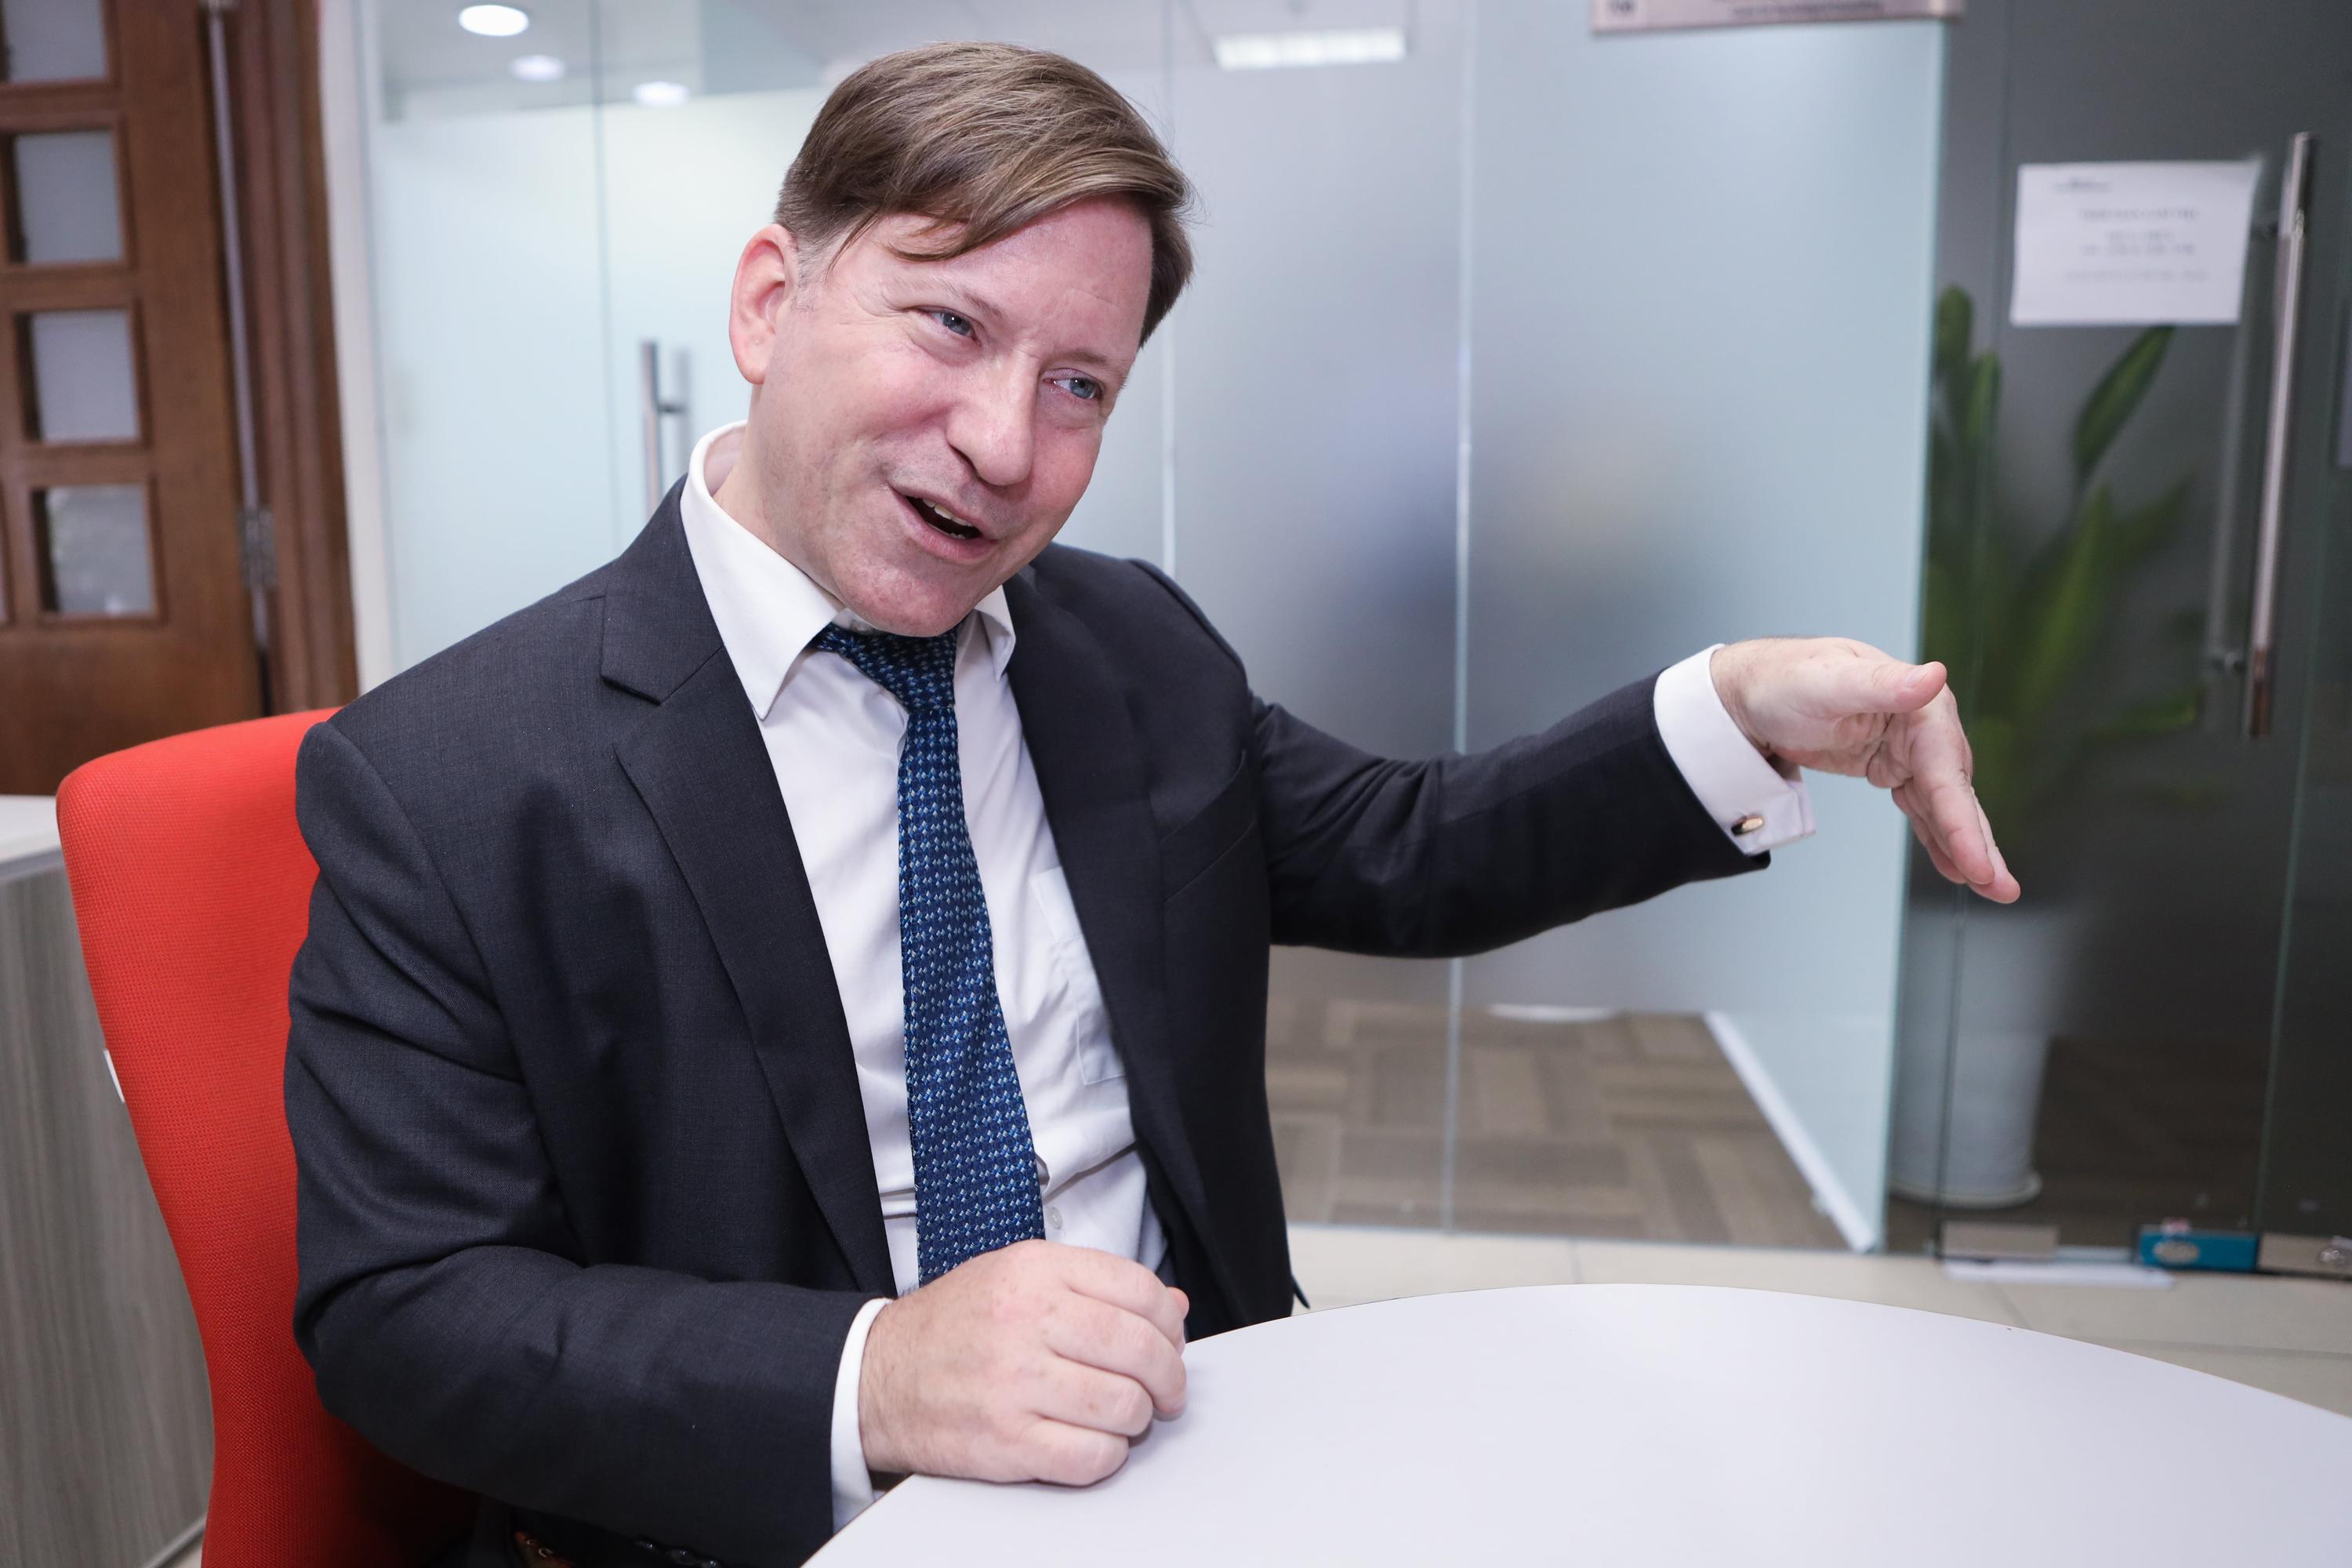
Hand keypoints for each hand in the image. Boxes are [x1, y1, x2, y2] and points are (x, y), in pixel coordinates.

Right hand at [858, 1239, 1188, 1486]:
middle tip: (1165, 1390)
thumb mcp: (1018, 1277)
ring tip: (1122, 1416)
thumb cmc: (952, 1326)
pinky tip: (1092, 1442)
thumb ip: (1096, 1286)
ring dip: (1137, 1418)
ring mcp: (1016, 1383)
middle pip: (1140, 1350)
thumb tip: (1174, 1306)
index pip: (1139, 1290)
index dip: (1169, 1323)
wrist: (877, 1376)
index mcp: (1034, 1270)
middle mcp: (1027, 1320)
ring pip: (1125, 1407)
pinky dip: (1106, 1456)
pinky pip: (1092, 1457)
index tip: (1170, 1341)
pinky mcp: (1007, 1441)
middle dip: (1168, 1377)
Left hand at [1710, 636, 2019, 903]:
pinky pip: (1922, 808)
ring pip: (1945, 807)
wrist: (1753, 691)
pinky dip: (1938, 837)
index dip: (1963, 822)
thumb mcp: (1828, 681)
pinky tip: (1954, 865)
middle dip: (1979, 844)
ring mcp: (1909, 749)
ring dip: (1966, 847)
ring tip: (1991, 888)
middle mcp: (1924, 727)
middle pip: (1956, 795)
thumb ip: (1882, 685)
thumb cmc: (1786, 680)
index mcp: (1919, 706)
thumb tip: (1933, 676)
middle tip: (2001, 888)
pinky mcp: (1892, 766)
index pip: (1947, 774)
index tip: (1980, 864)